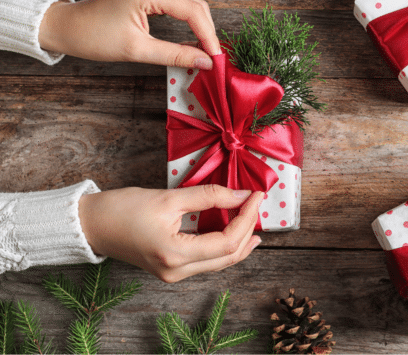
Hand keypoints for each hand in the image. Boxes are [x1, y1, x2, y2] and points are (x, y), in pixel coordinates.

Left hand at [39, 0, 219, 68]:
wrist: (66, 26)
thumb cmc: (94, 37)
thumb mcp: (137, 50)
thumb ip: (174, 55)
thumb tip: (204, 62)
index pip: (193, 11)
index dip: (209, 35)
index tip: (216, 58)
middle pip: (196, 4)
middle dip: (208, 31)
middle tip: (213, 57)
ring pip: (189, 4)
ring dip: (200, 26)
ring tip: (206, 50)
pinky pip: (178, 4)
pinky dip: (189, 21)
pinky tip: (193, 38)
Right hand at [78, 185, 262, 282]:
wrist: (91, 224)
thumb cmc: (122, 209)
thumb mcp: (169, 197)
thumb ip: (209, 196)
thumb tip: (241, 194)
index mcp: (175, 255)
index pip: (227, 242)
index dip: (247, 217)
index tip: (256, 195)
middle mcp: (176, 272)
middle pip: (228, 257)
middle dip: (248, 229)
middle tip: (256, 204)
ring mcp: (173, 274)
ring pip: (220, 263)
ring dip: (239, 240)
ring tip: (252, 218)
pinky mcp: (170, 269)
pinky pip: (207, 261)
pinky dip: (224, 246)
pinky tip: (233, 231)